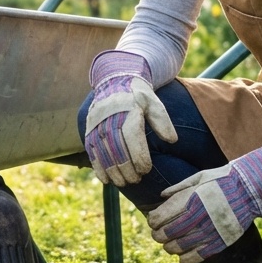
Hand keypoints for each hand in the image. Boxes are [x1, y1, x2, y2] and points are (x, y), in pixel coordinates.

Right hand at [83, 51, 177, 186]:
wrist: (115, 79)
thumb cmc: (139, 96)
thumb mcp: (154, 103)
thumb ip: (163, 121)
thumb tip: (172, 140)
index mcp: (128, 109)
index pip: (132, 136)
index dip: (138, 156)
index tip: (146, 170)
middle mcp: (109, 116)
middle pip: (116, 147)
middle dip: (126, 167)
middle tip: (135, 180)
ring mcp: (97, 123)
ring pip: (102, 151)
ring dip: (112, 170)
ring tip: (122, 183)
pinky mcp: (89, 129)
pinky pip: (91, 151)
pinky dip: (98, 166)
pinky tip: (106, 179)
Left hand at [147, 147, 261, 262]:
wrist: (250, 189)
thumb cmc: (222, 180)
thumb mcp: (199, 177)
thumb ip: (179, 188)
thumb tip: (161, 196)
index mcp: (190, 199)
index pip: (160, 217)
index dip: (153, 221)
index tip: (153, 221)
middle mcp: (198, 216)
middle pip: (166, 234)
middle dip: (158, 235)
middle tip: (158, 234)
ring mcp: (209, 231)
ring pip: (179, 247)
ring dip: (170, 248)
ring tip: (170, 244)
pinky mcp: (220, 242)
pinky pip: (197, 257)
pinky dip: (185, 259)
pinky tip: (182, 256)